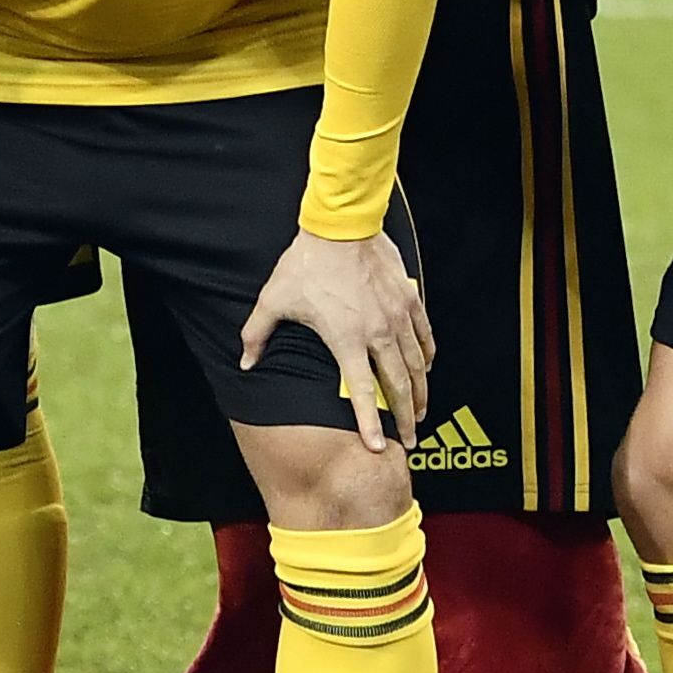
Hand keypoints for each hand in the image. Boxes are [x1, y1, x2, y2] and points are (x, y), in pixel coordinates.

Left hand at [245, 231, 430, 450]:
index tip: (377, 446)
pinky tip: (427, 368)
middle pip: (400, 385)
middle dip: (407, 417)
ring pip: (417, 364)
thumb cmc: (305, 263)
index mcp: (345, 340)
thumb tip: (245, 363)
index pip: (362, 392)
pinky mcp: (409, 300)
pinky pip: (424, 336)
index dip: (369, 422)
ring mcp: (397, 317)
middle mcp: (377, 333)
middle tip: (410, 439)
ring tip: (422, 412)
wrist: (339, 226)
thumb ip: (257, 336)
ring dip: (421, 391)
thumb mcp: (274, 300)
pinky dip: (427, 356)